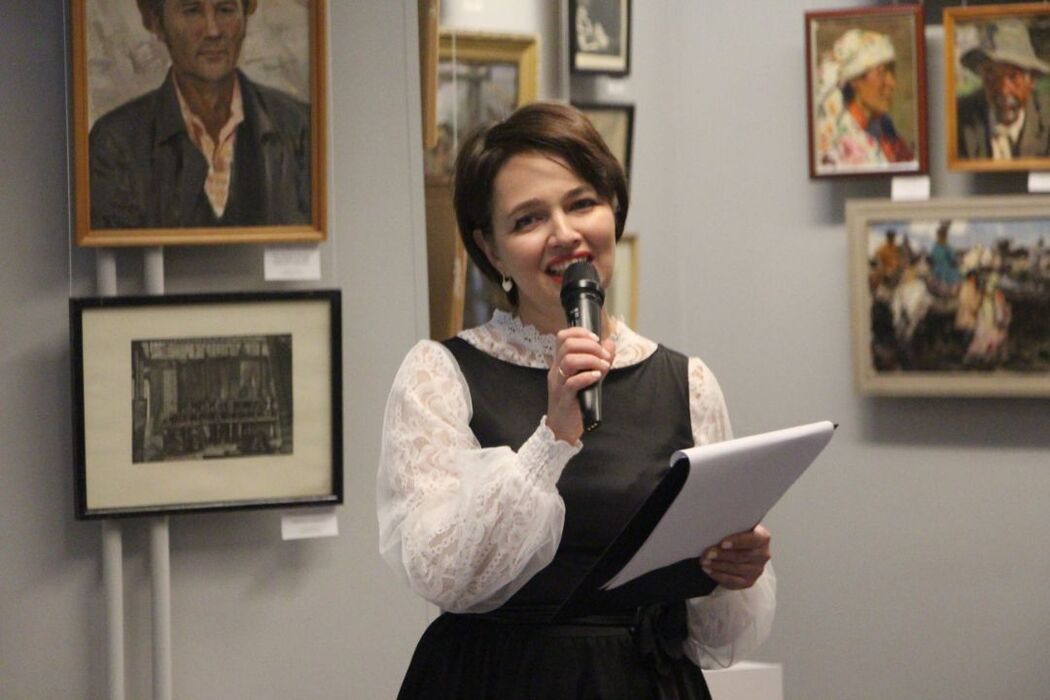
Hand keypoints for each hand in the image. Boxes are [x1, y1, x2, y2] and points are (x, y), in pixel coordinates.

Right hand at [546, 327, 614, 443]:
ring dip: (591, 360)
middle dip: (590, 346)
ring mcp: (559, 384)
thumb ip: (598, 361)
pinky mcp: (564, 398)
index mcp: (559, 363)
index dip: (580, 332)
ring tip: (603, 367)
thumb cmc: (575, 402)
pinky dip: (587, 376)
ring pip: (569, 360)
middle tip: (604, 356)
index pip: (563, 337)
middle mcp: (556, 370)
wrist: (562, 429)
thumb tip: (610, 344)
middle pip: (567, 345)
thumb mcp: (588, 378)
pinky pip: (572, 382)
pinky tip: (597, 377)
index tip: (597, 339)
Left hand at [700, 524, 770, 589]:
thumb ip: (731, 527)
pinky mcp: (749, 581)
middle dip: (722, 555)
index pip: (752, 539)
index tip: (723, 543)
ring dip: (717, 565)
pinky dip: (718, 575)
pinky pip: (733, 581)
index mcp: (762, 537)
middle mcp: (762, 554)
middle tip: (707, 553)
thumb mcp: (737, 527)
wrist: (741, 548)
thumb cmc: (737, 535)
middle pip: (742, 556)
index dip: (737, 542)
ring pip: (736, 569)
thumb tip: (712, 526)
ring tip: (704, 561)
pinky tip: (708, 570)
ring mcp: (757, 570)